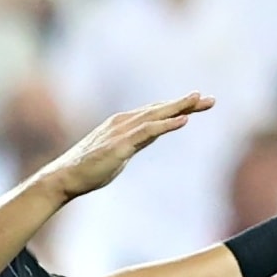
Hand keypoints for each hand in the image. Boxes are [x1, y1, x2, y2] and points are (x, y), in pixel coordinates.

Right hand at [38, 93, 214, 197]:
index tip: (200, 103)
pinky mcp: (120, 145)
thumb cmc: (90, 168)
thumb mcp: (121, 152)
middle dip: (186, 103)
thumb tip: (152, 135)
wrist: (66, 177)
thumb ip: (137, 141)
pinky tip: (183, 120)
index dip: (179, 107)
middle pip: (160, 109)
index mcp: (124, 124)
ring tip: (199, 101)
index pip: (156, 112)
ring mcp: (122, 132)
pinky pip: (148, 132)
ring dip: (179, 107)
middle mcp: (124, 122)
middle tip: (211, 99)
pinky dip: (166, 125)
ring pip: (156, 115)